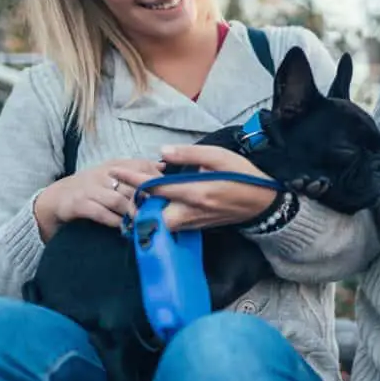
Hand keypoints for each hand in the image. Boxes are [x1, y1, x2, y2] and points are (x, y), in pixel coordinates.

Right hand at [34, 159, 164, 240]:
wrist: (56, 198)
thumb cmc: (92, 188)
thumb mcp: (113, 175)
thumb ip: (136, 170)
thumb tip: (163, 166)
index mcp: (114, 166)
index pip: (140, 166)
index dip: (156, 179)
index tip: (169, 192)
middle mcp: (102, 174)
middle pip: (133, 185)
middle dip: (149, 199)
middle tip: (163, 212)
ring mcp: (90, 189)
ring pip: (119, 200)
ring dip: (134, 213)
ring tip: (145, 222)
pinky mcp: (79, 204)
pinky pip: (101, 213)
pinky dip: (115, 222)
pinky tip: (125, 229)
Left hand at [109, 145, 277, 231]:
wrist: (264, 203)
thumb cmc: (244, 176)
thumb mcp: (220, 156)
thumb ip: (189, 155)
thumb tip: (162, 153)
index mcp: (196, 192)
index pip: (155, 187)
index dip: (132, 180)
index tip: (115, 172)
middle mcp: (192, 211)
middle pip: (152, 217)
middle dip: (136, 207)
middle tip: (126, 193)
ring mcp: (195, 222)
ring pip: (161, 225)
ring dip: (147, 214)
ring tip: (137, 199)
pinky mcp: (199, 228)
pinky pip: (173, 227)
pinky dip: (160, 218)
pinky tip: (159, 207)